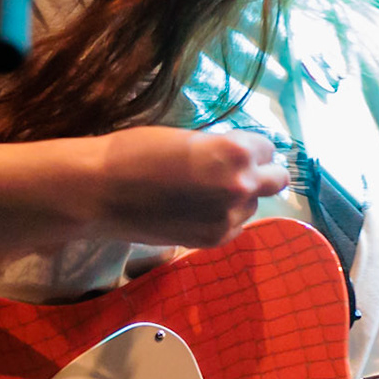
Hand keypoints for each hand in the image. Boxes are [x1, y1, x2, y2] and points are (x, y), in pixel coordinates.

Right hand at [85, 126, 288, 248]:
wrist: (101, 191)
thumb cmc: (137, 151)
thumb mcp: (189, 138)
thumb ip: (221, 148)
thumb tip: (244, 158)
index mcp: (235, 151)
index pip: (267, 148)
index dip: (249, 148)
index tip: (234, 150)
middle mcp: (240, 185)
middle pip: (277, 179)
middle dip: (260, 173)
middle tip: (233, 171)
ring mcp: (227, 217)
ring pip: (253, 205)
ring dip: (239, 198)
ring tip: (204, 192)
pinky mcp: (212, 240)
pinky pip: (235, 227)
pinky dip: (223, 219)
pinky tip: (196, 210)